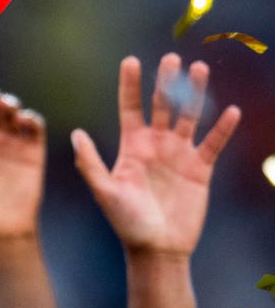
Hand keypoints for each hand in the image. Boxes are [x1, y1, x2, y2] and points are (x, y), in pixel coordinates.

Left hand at [72, 53, 240, 255]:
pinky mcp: (200, 169)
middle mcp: (156, 146)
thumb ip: (90, 164)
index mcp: (131, 148)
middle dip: (166, 81)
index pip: (130, 108)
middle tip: (171, 57)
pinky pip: (213, 143)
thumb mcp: (105, 192)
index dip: (130, 85)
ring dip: (195, 93)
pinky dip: (222, 128)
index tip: (131, 60)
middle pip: (162, 105)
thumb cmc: (127, 224)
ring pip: (189, 116)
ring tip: (198, 68)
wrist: (157, 250)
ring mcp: (179, 155)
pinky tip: (230, 110)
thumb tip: (75, 134)